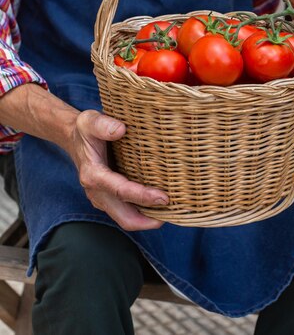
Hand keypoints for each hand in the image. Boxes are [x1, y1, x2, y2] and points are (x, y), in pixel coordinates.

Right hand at [71, 110, 168, 230]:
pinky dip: (142, 213)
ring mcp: (103, 198)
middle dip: (148, 220)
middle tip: (172, 212)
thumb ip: (103, 125)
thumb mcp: (90, 121)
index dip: (143, 197)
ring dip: (147, 219)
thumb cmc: (85, 129)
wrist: (75, 138)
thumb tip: (121, 129)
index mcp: (93, 175)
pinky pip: (126, 212)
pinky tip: (159, 206)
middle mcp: (97, 192)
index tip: (164, 197)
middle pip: (125, 217)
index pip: (121, 191)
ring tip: (171, 212)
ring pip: (126, 218)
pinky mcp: (109, 198)